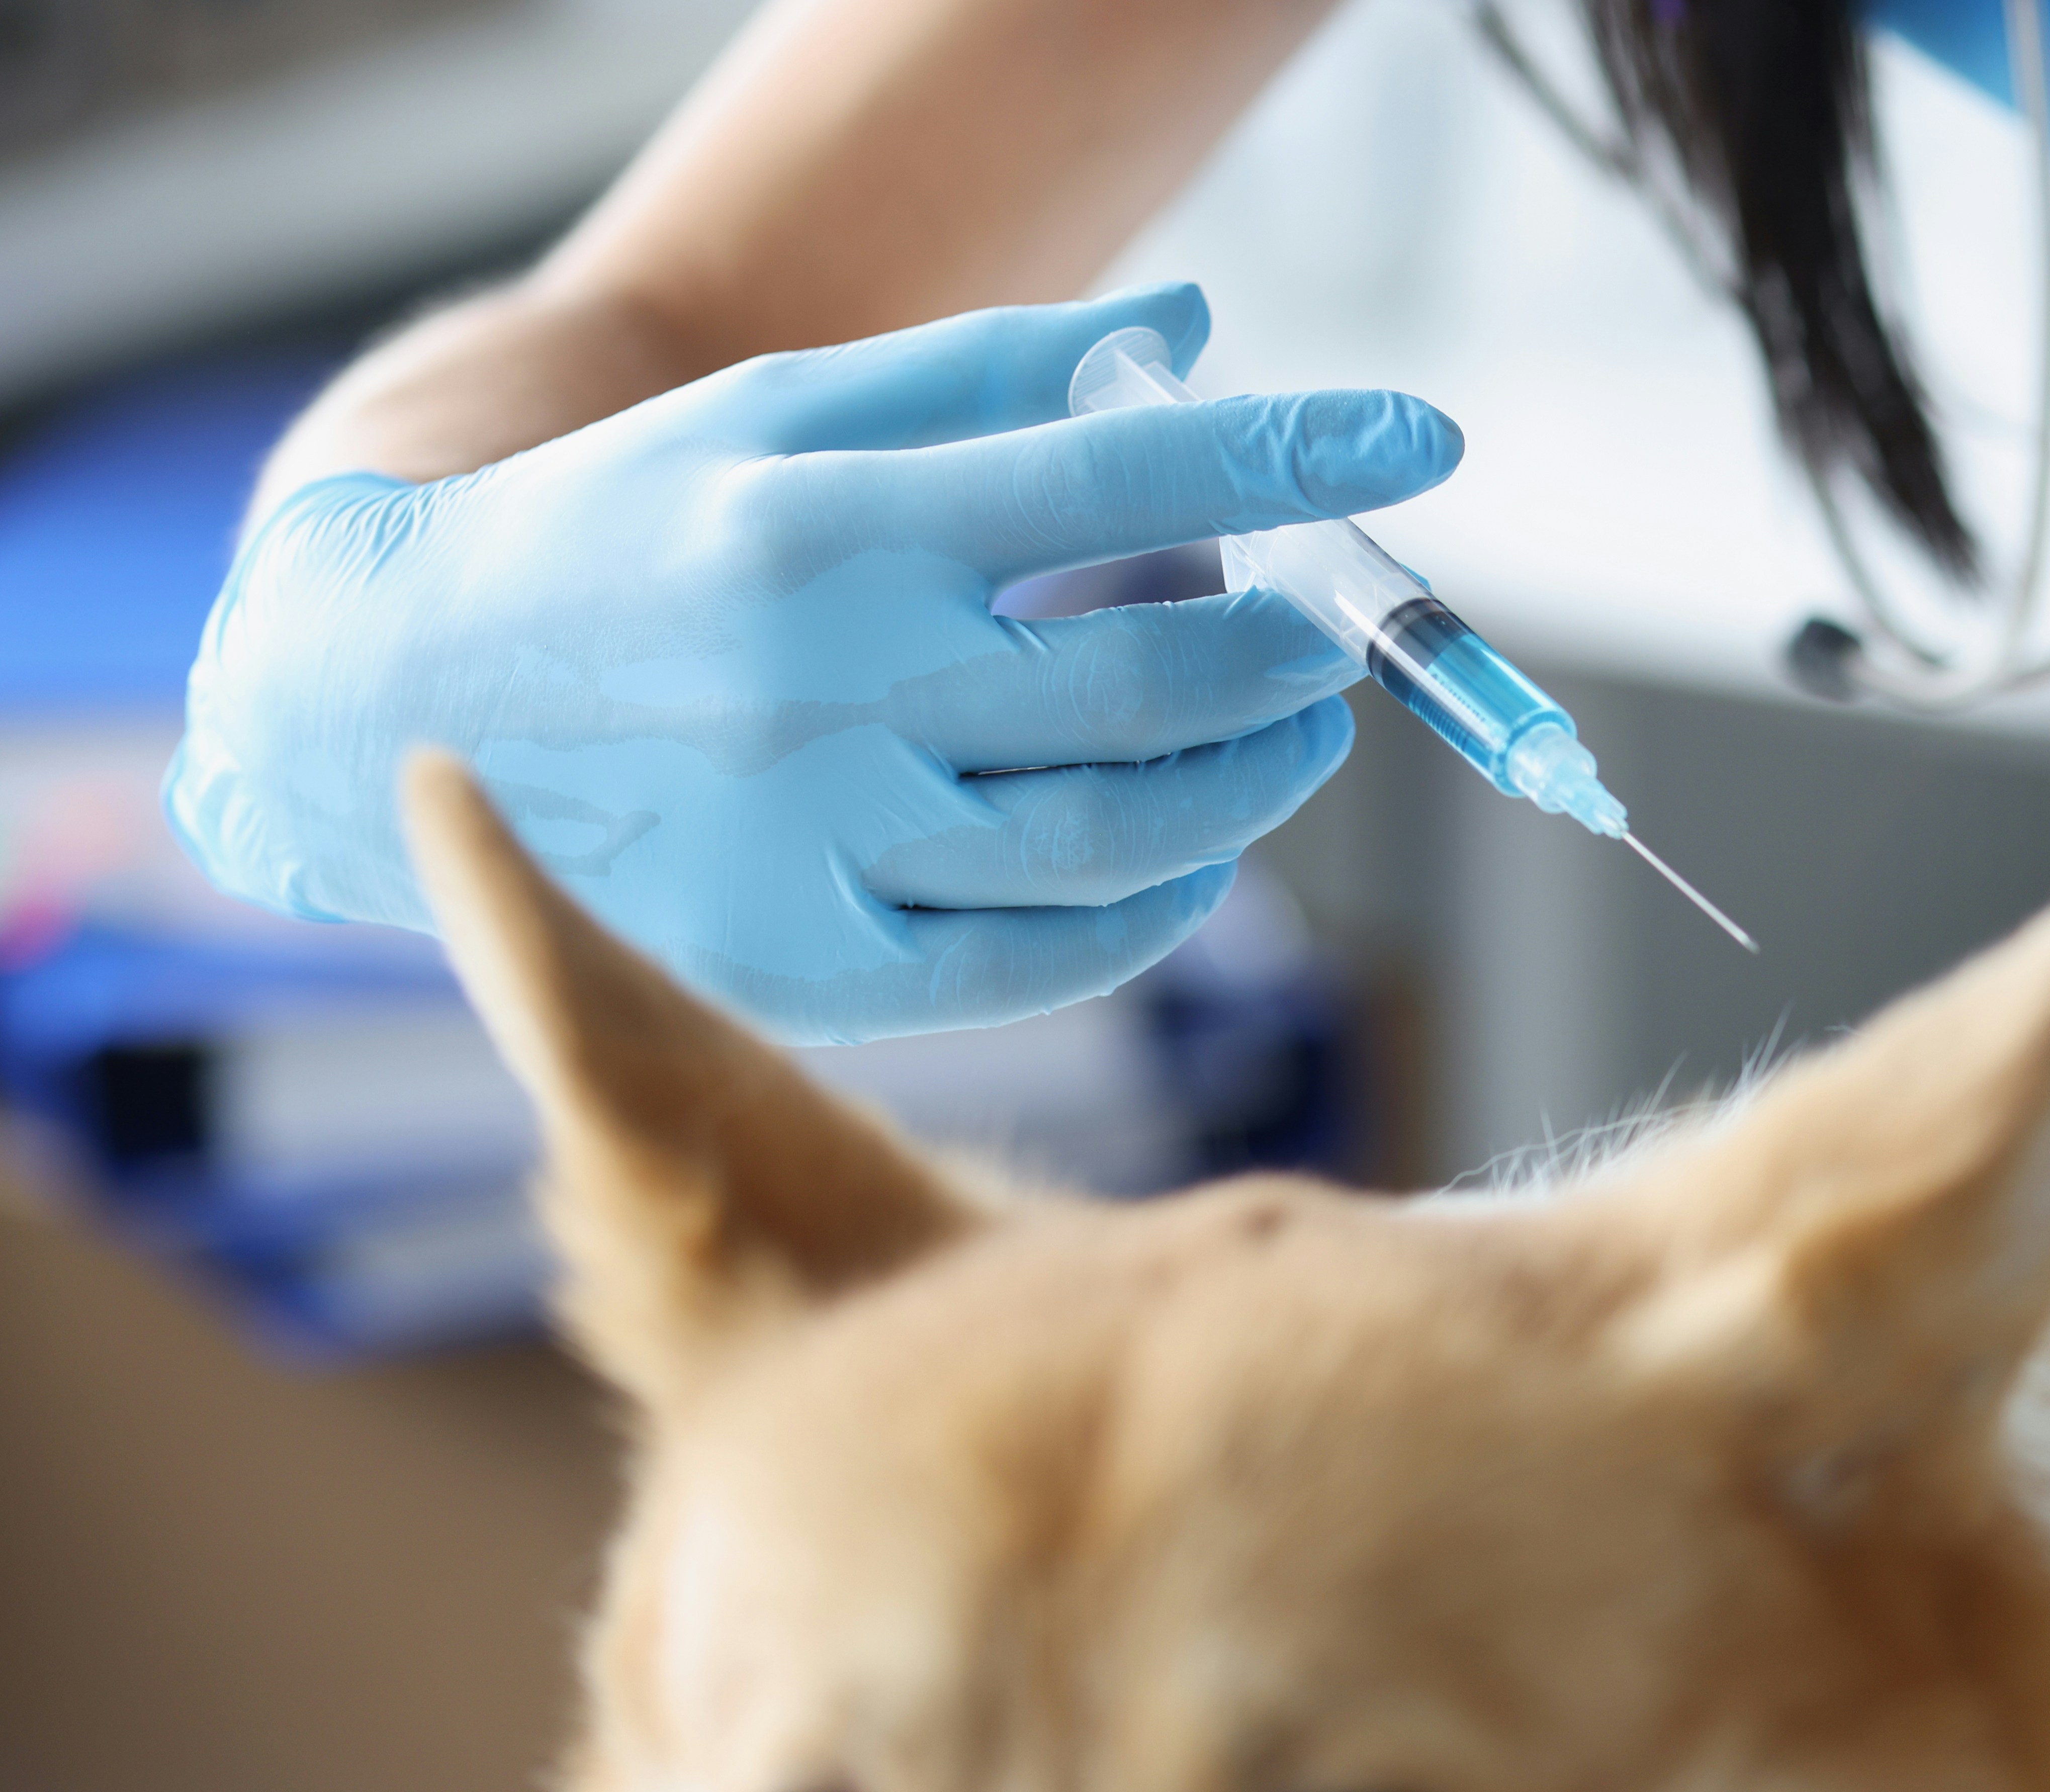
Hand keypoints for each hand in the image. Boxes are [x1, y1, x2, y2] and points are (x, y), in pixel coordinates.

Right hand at [168, 287, 1457, 1041]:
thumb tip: (1191, 331)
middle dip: (1285, 654)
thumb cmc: (625, 534)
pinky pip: (1048, 956)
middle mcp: (828, 692)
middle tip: (1322, 634)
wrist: (394, 703)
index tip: (1420, 439)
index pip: (1118, 477)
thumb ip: (993, 377)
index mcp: (823, 527)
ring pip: (1119, 835)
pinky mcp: (812, 966)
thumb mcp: (780, 416)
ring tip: (1287, 732)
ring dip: (1249, 782)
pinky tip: (1198, 846)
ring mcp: (820, 844)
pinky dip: (1160, 902)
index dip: (1290, 455)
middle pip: (1149, 683)